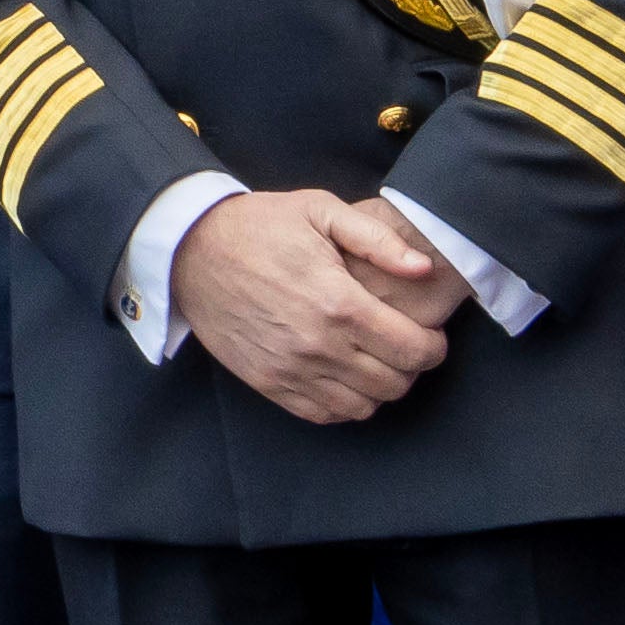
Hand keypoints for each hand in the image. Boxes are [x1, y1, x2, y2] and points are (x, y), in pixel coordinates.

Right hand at [175, 190, 458, 424]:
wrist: (190, 249)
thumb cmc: (258, 225)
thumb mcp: (319, 210)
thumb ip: (377, 239)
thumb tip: (423, 268)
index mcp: (339, 303)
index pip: (413, 349)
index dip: (434, 347)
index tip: (431, 336)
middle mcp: (319, 345)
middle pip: (395, 383)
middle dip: (411, 367)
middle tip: (404, 345)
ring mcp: (292, 369)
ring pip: (364, 406)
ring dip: (380, 388)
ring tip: (375, 361)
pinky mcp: (270, 383)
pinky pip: (325, 414)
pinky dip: (345, 404)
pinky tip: (344, 377)